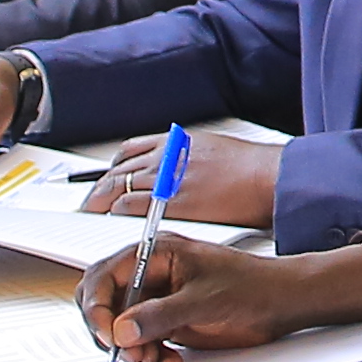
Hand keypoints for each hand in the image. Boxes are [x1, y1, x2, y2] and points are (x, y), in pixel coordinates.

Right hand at [75, 227, 345, 361]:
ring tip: (153, 358)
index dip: (97, 306)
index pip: (104, 277)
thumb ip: (159, 316)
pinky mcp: (168, 320)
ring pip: (122, 327)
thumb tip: (121, 330)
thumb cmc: (252, 287)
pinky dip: (151, 354)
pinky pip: (144, 340)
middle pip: (105, 303)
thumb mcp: (203, 301)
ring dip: (132, 348)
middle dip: (110, 330)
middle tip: (128, 351)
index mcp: (154, 253)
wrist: (283, 303)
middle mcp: (151, 274)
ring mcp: (159, 298)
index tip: (106, 334)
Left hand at [91, 130, 275, 227]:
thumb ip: (191, 158)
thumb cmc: (254, 169)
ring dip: (100, 200)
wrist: (271, 177)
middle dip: (99, 186)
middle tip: (89, 201)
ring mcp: (167, 178)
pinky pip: (130, 205)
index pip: (131, 151)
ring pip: (117, 185)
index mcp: (178, 142)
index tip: (108, 178)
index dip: (114, 168)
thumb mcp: (217, 149)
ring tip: (91, 213)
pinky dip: (116, 211)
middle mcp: (167, 156)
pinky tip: (112, 219)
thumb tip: (181, 168)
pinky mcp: (171, 202)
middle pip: (118, 169)